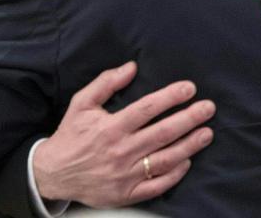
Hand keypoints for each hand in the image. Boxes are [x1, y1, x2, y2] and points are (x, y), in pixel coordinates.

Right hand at [33, 62, 214, 206]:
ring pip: (164, 160)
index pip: (147, 109)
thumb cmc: (71, 134)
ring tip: (207, 133)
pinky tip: (187, 161)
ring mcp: (124, 175)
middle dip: (189, 119)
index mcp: (110, 127)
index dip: (170, 97)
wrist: (52, 174)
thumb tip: (132, 66)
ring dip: (189, 146)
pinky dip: (174, 175)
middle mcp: (120, 151)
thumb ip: (106, 82)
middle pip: (162, 133)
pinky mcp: (125, 194)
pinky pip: (155, 186)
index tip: (189, 88)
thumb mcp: (82, 102)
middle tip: (208, 108)